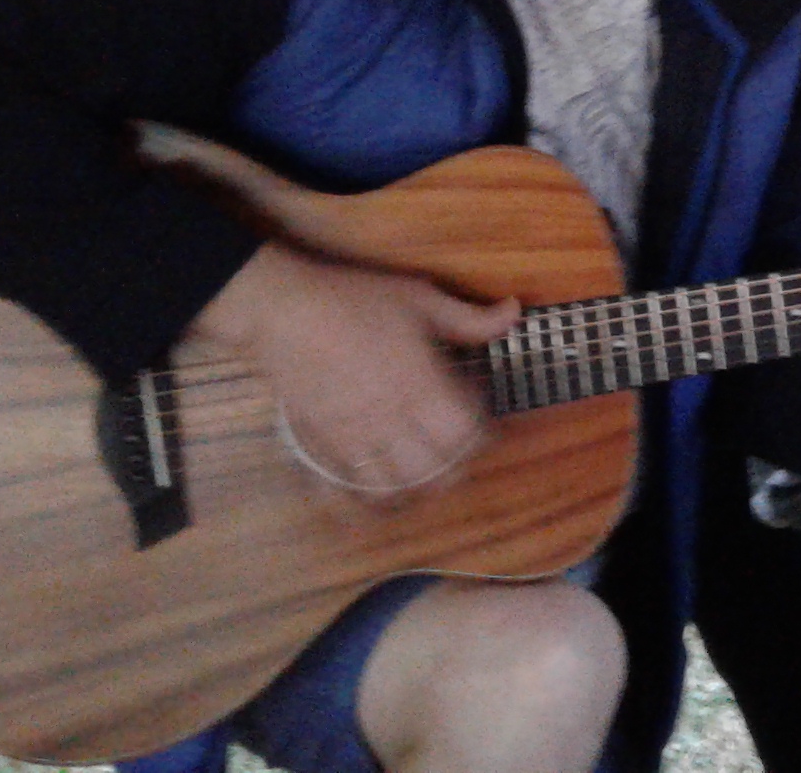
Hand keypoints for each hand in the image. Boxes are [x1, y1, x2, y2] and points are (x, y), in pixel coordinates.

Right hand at [188, 241, 519, 492]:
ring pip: (393, 488)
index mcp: (418, 385)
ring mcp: (352, 439)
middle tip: (458, 447)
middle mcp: (388, 420)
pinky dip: (368, 501)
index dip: (482, 433)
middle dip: (456, 465)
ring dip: (416, 485)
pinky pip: (346, 492)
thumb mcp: (420, 297)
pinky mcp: (321, 447)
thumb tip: (516, 313)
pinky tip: (381, 491)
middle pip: (434, 471)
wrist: (284, 312)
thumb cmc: (355, 299)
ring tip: (424, 467)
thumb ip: (470, 317)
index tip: (482, 417)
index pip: (464, 434)